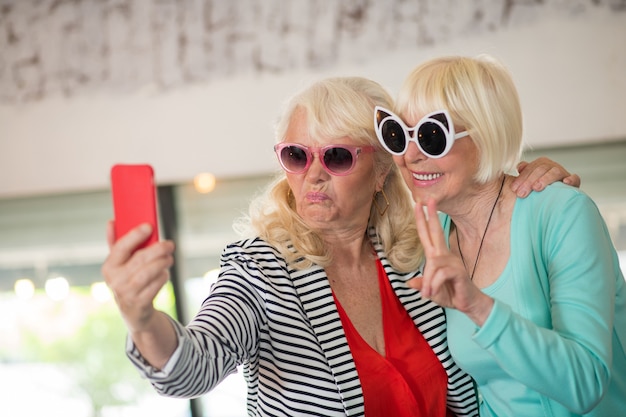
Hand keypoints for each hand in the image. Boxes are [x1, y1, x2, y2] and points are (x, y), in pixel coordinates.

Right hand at [101, 221, 174, 333]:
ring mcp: (127, 293)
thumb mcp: (119, 264)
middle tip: (170, 244)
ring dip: (163, 262)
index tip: (149, 226)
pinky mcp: (140, 303)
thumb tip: (111, 222)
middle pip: (140, 259)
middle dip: (158, 249)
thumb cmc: (127, 280)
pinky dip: (163, 276)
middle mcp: (115, 280)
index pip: (120, 247)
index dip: (135, 235)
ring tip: (169, 258)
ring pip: (149, 272)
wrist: (133, 311)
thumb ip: (116, 243)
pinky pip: (156, 285)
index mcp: (108, 267)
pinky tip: (164, 272)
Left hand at [409, 199, 492, 325]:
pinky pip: (440, 274)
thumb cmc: (450, 294)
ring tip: (427, 294)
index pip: (428, 235)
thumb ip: (421, 285)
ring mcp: (452, 262)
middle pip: (435, 232)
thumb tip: (409, 282)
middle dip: (430, 216)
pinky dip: (433, 285)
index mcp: (437, 257)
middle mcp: (445, 255)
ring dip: (427, 281)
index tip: (419, 205)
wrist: (468, 305)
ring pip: (433, 264)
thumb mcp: (431, 291)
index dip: (423, 221)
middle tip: (423, 201)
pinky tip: (432, 293)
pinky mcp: (458, 271)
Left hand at [512, 157, 580, 197]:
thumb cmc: (540, 190)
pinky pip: (575, 178)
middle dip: (529, 181)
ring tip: (537, 187)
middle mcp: (552, 167)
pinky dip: (571, 179)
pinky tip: (566, 182)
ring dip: (545, 179)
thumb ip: (524, 173)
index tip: (514, 189)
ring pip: (555, 172)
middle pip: (541, 169)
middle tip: (521, 194)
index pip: (530, 168)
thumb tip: (520, 167)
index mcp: (541, 164)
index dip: (521, 178)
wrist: (557, 199)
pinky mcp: (574, 182)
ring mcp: (563, 174)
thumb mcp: (529, 181)